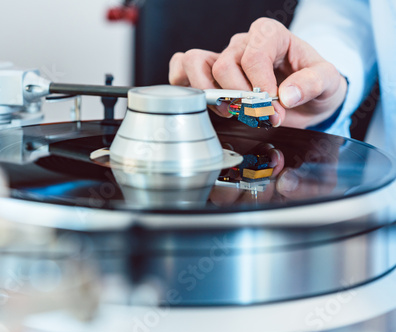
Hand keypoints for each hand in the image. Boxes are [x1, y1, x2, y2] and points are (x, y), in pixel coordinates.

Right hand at [169, 18, 347, 127]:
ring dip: (209, 94)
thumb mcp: (328, 82)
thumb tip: (286, 95)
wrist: (307, 97)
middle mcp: (243, 43)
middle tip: (260, 117)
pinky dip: (185, 84)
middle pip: (224, 65)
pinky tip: (205, 102)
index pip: (253, 55)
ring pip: (195, 63)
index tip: (273, 109)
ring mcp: (222, 57)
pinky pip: (181, 67)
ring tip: (231, 112)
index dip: (259, 85)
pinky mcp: (208, 74)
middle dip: (240, 98)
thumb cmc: (314, 85)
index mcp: (271, 35)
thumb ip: (312, 83)